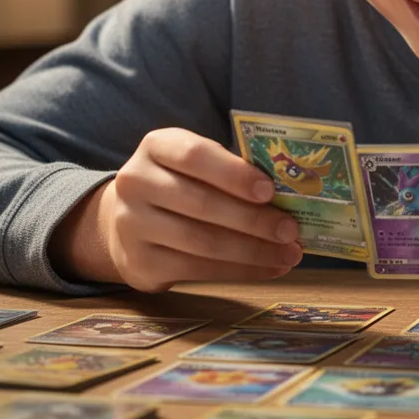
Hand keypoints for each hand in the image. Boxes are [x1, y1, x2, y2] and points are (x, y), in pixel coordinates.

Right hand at [50, 128, 302, 291]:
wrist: (127, 222)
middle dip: (254, 219)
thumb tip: (289, 195)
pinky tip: (269, 268)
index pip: (194, 156)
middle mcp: (136, 182)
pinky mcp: (141, 264)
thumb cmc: (181, 184)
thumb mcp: (197, 165)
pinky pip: (198, 270)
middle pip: (202, 203)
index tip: (270, 190)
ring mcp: (133, 225)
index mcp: (157, 147)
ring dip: (254, 251)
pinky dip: (241, 271)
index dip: (234, 174)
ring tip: (289, 254)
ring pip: (202, 242)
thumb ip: (232, 172)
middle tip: (291, 230)